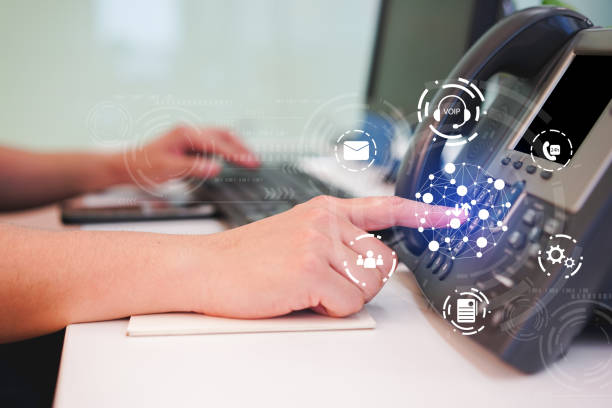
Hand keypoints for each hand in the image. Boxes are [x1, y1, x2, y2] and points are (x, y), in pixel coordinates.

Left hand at [117, 126, 259, 184]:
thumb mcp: (169, 169)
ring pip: (219, 137)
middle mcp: (189, 131)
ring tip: (249, 159)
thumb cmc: (143, 165)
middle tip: (255, 160)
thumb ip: (194, 167)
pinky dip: (226, 149)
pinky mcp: (189, 143)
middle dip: (241, 147)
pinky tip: (231, 158)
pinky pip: (212, 143)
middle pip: (223, 134)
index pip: (217, 143)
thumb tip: (216, 167)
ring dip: (235, 147)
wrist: (127, 165)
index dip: (236, 154)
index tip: (250, 162)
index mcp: (185, 133)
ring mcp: (189, 136)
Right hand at [192, 196, 462, 317]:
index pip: (383, 207)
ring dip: (342, 298)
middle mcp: (325, 220)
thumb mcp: (294, 236)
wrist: (205, 268)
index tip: (451, 217)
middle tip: (323, 283)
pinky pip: (348, 304)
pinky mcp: (310, 269)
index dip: (421, 214)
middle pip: (382, 262)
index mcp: (324, 209)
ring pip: (367, 286)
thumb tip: (372, 264)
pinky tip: (299, 298)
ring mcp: (318, 242)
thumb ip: (334, 242)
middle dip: (360, 282)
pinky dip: (328, 310)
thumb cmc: (247, 258)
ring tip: (305, 289)